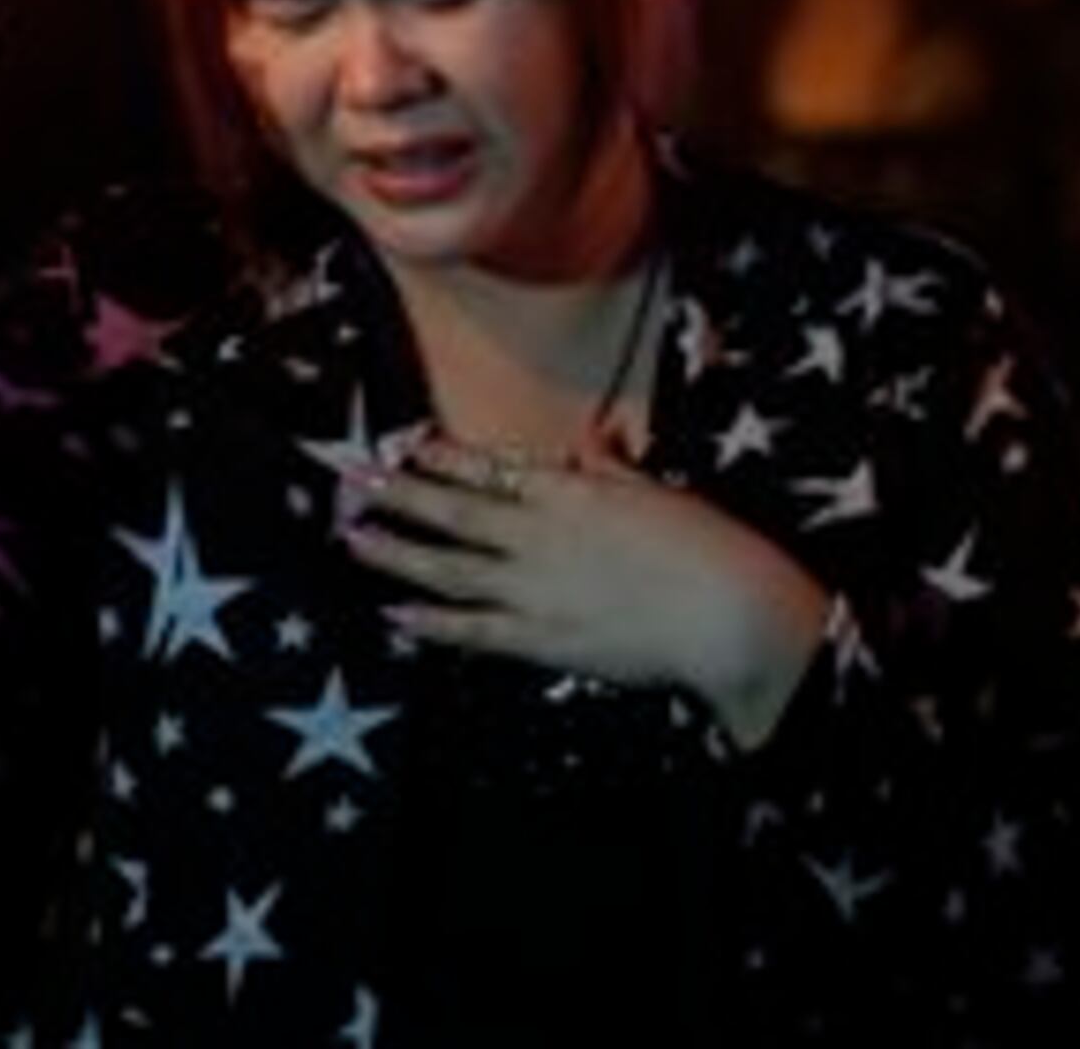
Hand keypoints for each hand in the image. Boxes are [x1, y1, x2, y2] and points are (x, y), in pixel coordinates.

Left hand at [335, 431, 831, 747]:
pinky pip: (472, 630)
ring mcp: (534, 589)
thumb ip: (611, 468)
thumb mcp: (655, 492)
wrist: (726, 614)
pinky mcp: (540, 640)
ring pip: (449, 567)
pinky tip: (396, 614)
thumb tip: (591, 440)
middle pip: (454, 511)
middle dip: (400, 493)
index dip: (445, 458)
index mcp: (570, 493)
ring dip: (398, 550)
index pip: (492, 470)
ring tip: (354, 536)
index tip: (406, 444)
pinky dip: (431, 622)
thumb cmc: (704, 548)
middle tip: (352, 478)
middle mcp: (540, 535)